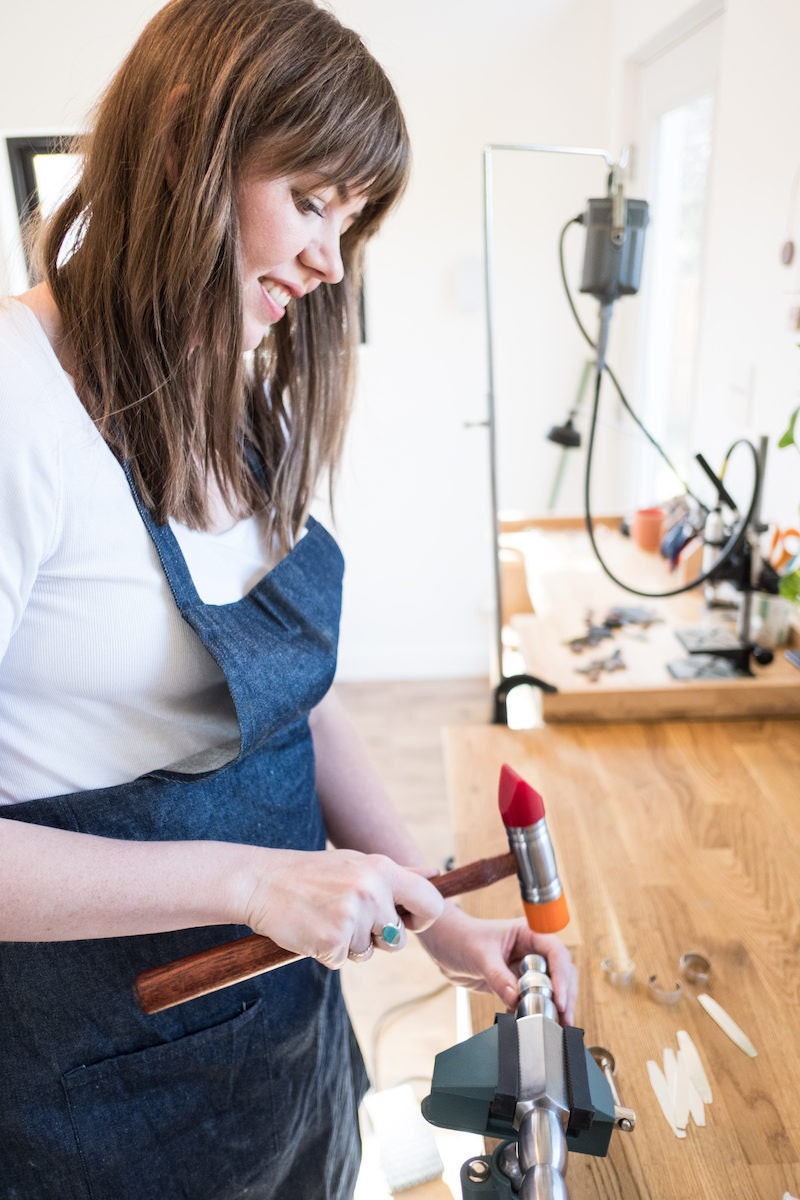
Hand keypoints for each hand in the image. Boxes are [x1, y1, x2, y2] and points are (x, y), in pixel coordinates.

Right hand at [241, 848, 444, 969]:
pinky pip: (344, 960)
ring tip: (326, 918)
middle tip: (348, 918)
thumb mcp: (357, 863)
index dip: (423, 920)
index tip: (405, 922)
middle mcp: (372, 890)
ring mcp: (353, 916)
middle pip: (399, 939)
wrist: (262, 882)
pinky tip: (313, 929)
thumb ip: (399, 875)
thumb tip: (437, 875)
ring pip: (369, 952)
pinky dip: (329, 952)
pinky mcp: (334, 940)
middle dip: (379, 939)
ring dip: (350, 945)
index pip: (430, 902)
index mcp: (382, 868)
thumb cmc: (312, 874)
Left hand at [417, 904, 577, 1025]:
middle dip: (565, 994)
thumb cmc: (461, 937)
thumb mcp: (480, 956)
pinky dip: (536, 1009)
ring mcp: (525, 966)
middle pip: (560, 971)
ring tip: (556, 1024)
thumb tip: (516, 999)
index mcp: (527, 933)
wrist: (443, 944)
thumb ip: (498, 977)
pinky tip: (531, 1021)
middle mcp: (531, 949)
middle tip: (564, 1017)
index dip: (561, 975)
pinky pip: (533, 997)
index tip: (560, 998)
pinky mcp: (516, 982)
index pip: (554, 952)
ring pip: (551, 986)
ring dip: (554, 1004)